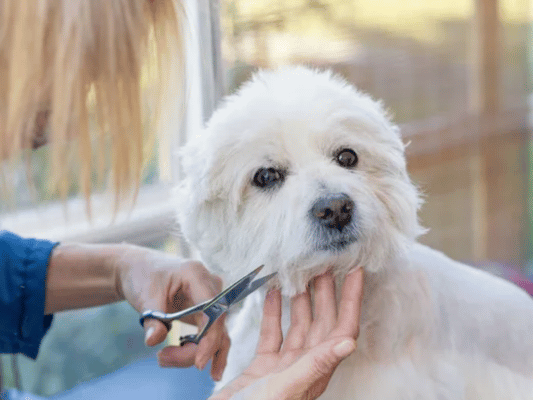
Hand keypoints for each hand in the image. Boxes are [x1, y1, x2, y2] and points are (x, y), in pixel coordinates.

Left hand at [114, 245, 229, 379]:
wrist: (139, 269)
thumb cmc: (143, 277)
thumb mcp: (144, 297)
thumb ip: (152, 320)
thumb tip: (154, 340)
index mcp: (196, 275)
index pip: (214, 312)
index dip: (210, 339)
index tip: (199, 364)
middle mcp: (210, 286)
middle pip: (216, 327)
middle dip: (193, 350)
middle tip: (161, 358)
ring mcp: (211, 298)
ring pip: (216, 335)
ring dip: (194, 353)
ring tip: (163, 358)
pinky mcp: (207, 310)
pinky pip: (212, 334)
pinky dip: (201, 350)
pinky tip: (184, 360)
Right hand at [210, 268, 363, 399]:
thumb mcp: (284, 388)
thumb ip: (315, 364)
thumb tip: (348, 343)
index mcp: (316, 370)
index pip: (343, 328)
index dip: (352, 300)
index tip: (356, 272)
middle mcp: (304, 366)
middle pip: (322, 321)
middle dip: (327, 291)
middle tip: (327, 262)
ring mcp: (284, 365)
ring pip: (299, 324)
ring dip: (301, 298)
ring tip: (302, 272)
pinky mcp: (263, 366)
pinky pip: (273, 333)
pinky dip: (273, 313)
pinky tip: (272, 294)